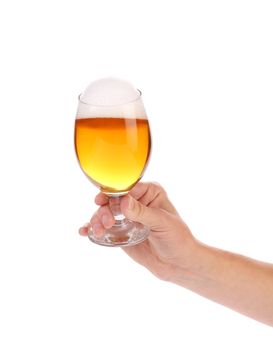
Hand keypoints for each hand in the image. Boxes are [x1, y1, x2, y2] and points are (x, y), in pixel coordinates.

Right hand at [79, 182, 197, 280]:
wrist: (178, 264)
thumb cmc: (178, 239)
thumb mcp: (162, 223)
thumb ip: (142, 212)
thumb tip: (123, 201)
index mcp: (149, 192)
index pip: (127, 187)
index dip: (113, 194)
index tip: (103, 202)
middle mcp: (136, 201)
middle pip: (112, 199)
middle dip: (104, 209)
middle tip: (106, 223)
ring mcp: (127, 216)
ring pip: (105, 212)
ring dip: (97, 220)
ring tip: (97, 231)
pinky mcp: (121, 231)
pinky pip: (104, 227)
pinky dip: (92, 228)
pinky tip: (84, 232)